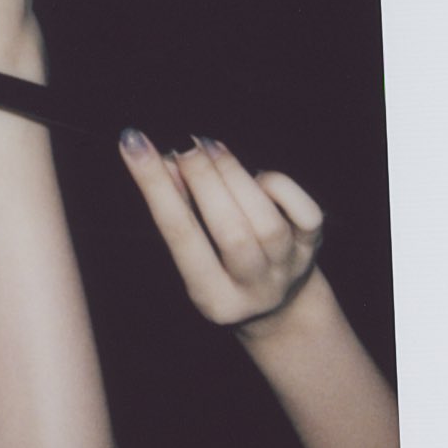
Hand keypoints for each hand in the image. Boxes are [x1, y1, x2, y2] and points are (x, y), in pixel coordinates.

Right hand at [118, 130, 323, 330]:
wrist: (282, 305)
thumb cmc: (225, 267)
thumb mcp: (197, 253)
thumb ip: (181, 208)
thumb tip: (165, 159)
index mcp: (214, 298)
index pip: (180, 234)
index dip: (155, 185)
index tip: (133, 143)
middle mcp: (255, 290)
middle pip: (231, 231)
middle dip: (204, 178)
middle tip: (184, 144)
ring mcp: (289, 270)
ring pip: (266, 220)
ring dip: (235, 175)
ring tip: (212, 149)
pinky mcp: (314, 248)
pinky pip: (305, 212)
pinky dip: (278, 186)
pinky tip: (256, 176)